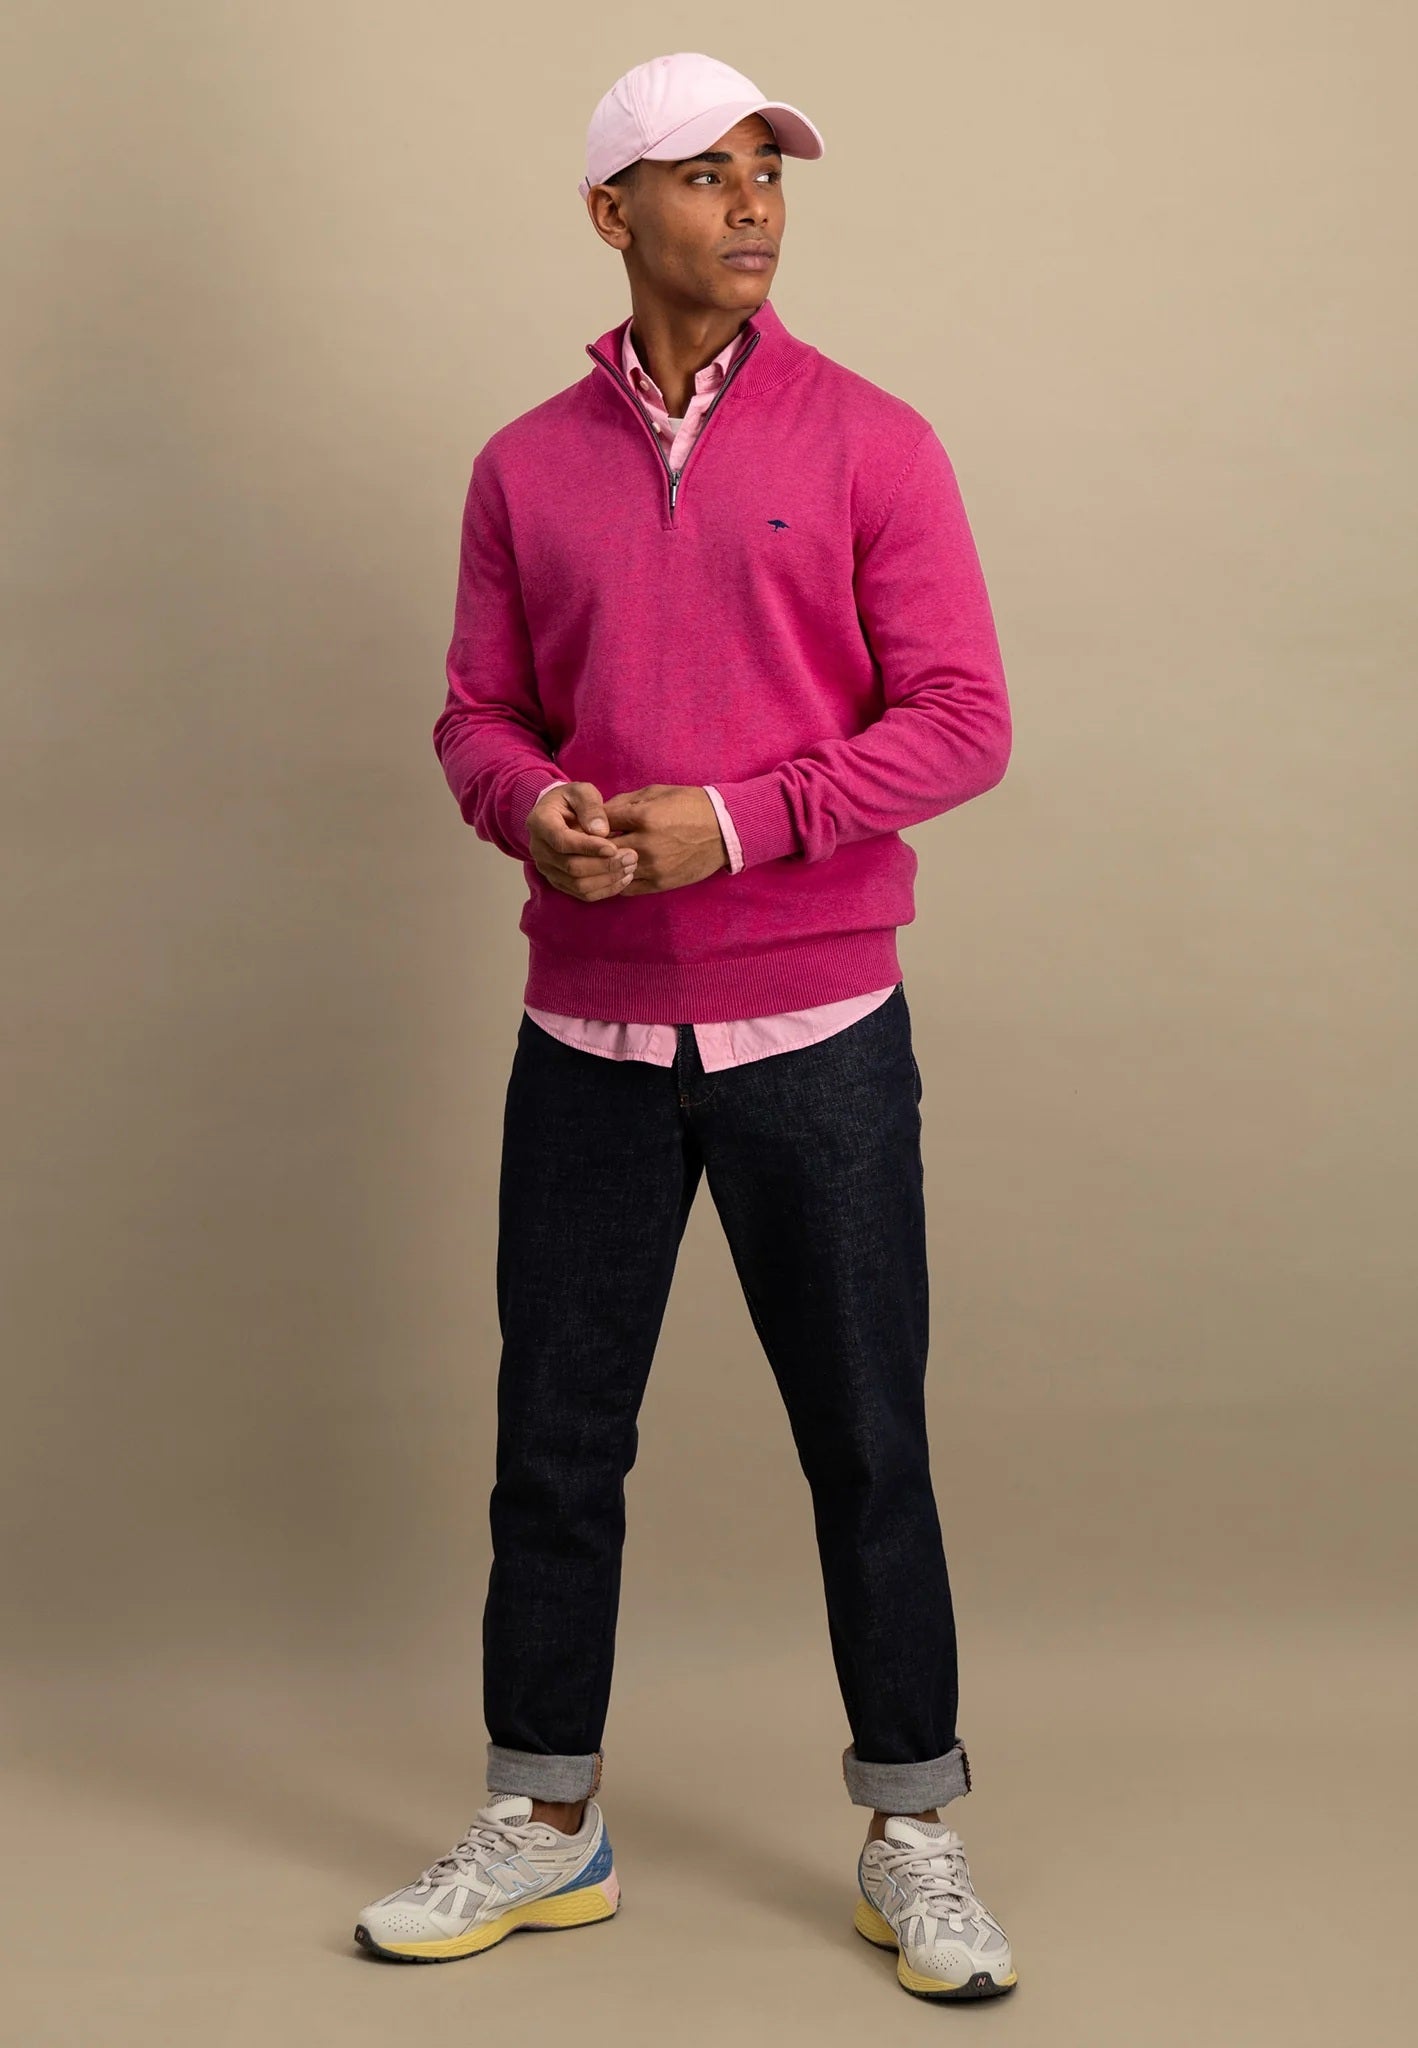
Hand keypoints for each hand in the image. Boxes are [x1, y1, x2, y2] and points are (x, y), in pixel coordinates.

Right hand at [526, 782, 638, 901]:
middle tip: (631, 857)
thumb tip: (601, 831)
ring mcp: (548, 868)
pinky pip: (582, 894)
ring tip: (630, 867)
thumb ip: (590, 806)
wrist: (560, 814)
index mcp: (540, 823)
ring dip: (607, 879)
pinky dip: (605, 889)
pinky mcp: (559, 881)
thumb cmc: (573, 800)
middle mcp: (539, 849)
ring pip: (578, 884)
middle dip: (604, 865)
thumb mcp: (582, 792)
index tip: (614, 847)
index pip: (563, 841)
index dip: (589, 847)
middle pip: (571, 867)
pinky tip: (623, 879)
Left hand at [600, 785, 728, 894]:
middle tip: (587, 844)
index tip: (589, 824)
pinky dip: (618, 880)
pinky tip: (618, 871)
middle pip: (601, 850)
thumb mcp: (657, 792)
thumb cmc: (690, 805)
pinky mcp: (660, 883)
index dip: (591, 822)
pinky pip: (627, 887)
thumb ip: (625, 801)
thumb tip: (599, 813)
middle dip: (592, 846)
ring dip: (604, 866)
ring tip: (602, 859)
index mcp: (644, 816)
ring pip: (612, 871)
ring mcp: (653, 866)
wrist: (724, 830)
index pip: (601, 822)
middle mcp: (646, 844)